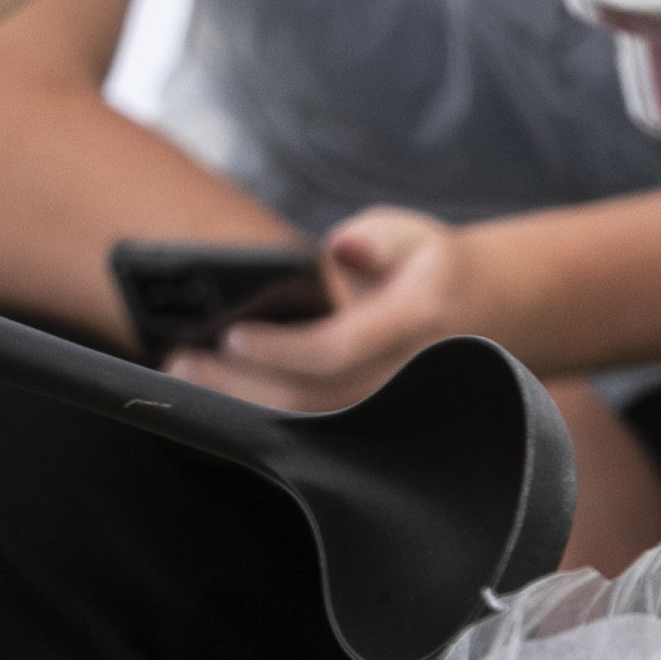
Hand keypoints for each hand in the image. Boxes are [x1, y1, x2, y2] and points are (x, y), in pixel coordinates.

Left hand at [193, 205, 474, 412]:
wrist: (477, 310)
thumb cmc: (428, 267)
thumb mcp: (411, 235)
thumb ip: (375, 237)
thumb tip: (341, 246)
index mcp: (414, 320)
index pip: (338, 349)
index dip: (280, 350)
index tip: (231, 335)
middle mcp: (403, 372)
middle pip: (312, 398)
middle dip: (240, 384)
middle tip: (183, 360)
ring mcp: (386, 404)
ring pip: (307, 421)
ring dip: (242, 400)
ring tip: (189, 373)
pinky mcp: (368, 419)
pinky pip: (310, 424)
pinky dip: (260, 410)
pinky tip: (221, 391)